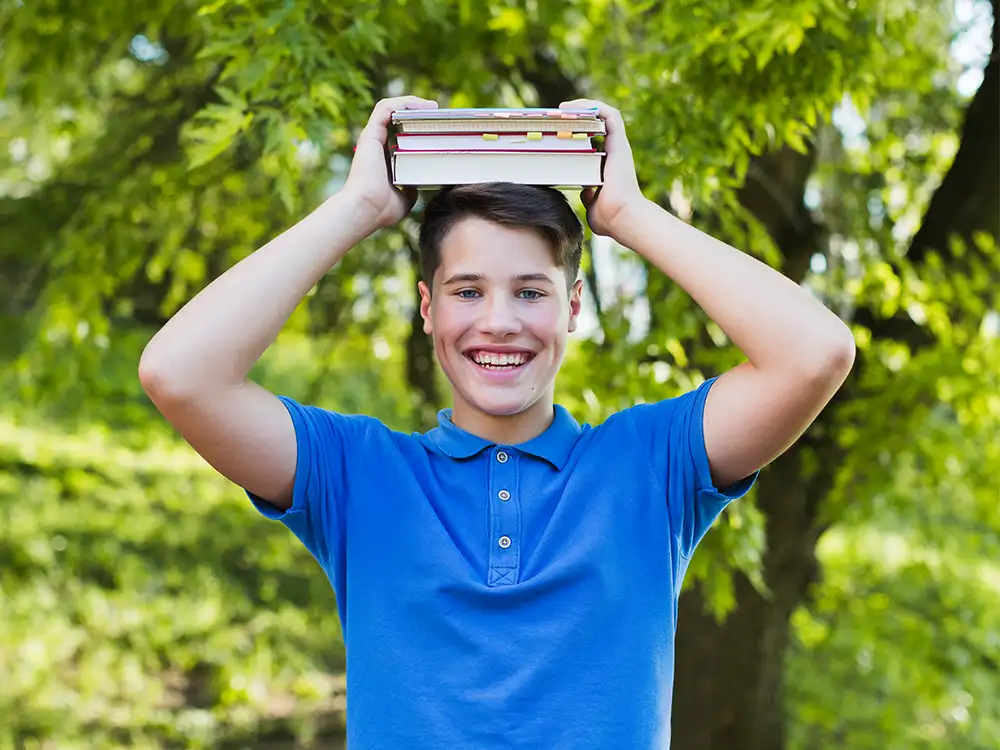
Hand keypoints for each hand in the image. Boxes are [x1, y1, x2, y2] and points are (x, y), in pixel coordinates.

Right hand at [344, 95, 437, 229]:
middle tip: (439, 113)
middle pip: (396, 117)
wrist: (366, 209)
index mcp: (384, 158)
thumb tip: (419, 187)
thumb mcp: (404, 199)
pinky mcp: (371, 133)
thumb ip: (411, 190)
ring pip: (390, 108)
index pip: (399, 134)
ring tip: (432, 106)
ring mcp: (373, 138)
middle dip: (417, 111)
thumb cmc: (382, 210)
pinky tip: (421, 105)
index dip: (417, 127)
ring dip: (412, 103)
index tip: (437, 127)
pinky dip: (403, 102)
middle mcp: (377, 145)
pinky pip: (386, 107)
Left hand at [560, 99, 645, 238]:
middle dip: (577, 117)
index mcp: (606, 166)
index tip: (558, 131)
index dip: (577, 133)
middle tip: (555, 117)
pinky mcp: (620, 143)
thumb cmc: (609, 218)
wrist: (621, 217)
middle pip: (596, 125)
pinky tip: (575, 105)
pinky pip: (610, 115)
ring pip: (604, 116)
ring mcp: (618, 147)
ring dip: (584, 107)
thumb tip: (585, 195)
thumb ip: (589, 198)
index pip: (593, 142)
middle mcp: (614, 153)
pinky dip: (594, 106)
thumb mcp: (593, 205)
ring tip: (562, 108)